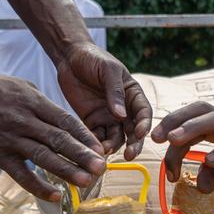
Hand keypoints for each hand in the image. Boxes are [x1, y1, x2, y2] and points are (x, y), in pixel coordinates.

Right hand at [0, 68, 105, 200]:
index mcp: (33, 101)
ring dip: (66, 171)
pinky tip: (55, 195)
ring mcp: (10, 139)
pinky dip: (38, 186)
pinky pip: (20, 173)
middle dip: (82, 155)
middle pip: (59, 141)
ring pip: (43, 158)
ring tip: (85, 182)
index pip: (65, 121)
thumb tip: (64, 121)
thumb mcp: (21, 85)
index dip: (85, 136)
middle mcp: (24, 121)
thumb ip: (43, 104)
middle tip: (102, 168)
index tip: (101, 147)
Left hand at [56, 42, 151, 159]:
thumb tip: (121, 115)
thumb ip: (114, 91)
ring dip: (113, 146)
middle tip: (130, 155)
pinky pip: (97, 136)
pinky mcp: (92, 121)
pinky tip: (93, 149)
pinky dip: (96, 144)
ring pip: (116, 137)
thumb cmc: (93, 58)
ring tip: (105, 151)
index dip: (144, 124)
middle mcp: (123, 108)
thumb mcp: (107, 70)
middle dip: (133, 143)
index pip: (143, 112)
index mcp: (133, 94)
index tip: (140, 134)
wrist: (69, 58)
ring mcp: (108, 117)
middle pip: (132, 130)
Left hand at [151, 102, 213, 191]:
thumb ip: (211, 173)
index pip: (192, 116)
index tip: (154, 139)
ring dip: (193, 127)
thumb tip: (197, 186)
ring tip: (174, 140)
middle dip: (175, 120)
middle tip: (157, 138)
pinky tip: (210, 162)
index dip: (171, 123)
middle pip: (201, 109)